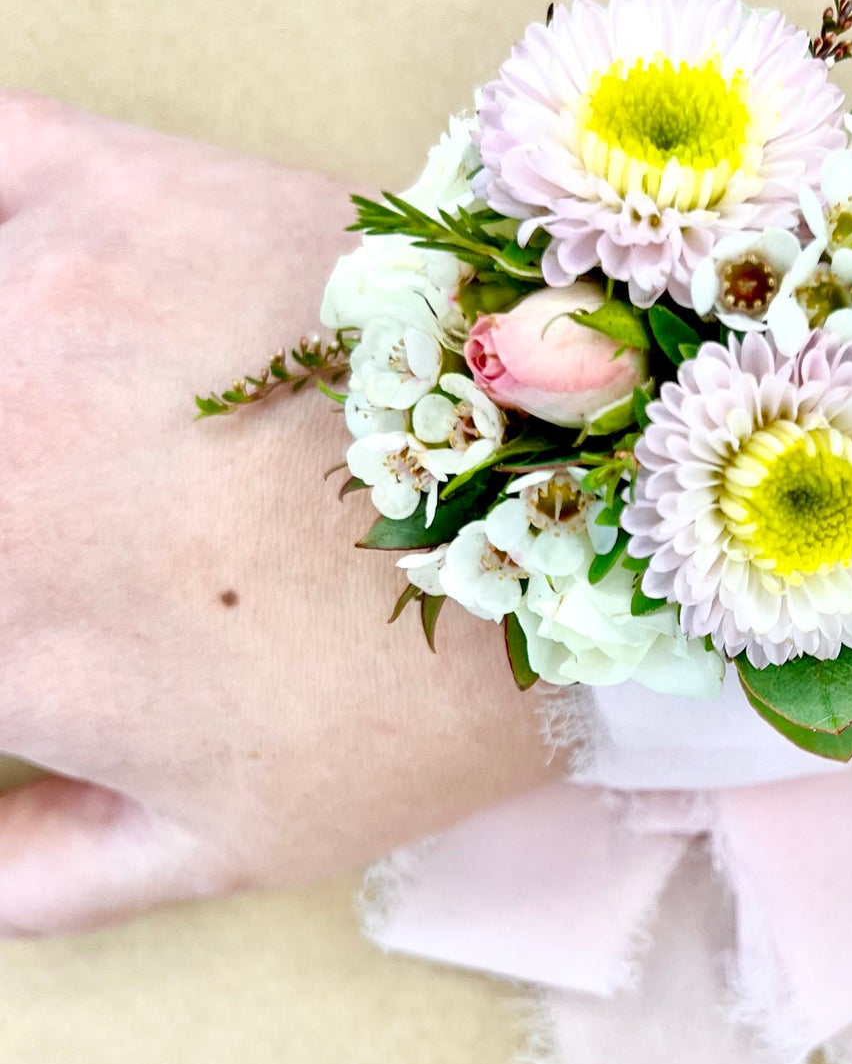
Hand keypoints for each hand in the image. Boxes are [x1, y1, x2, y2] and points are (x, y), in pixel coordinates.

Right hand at [0, 93, 553, 935]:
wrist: (581, 519)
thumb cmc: (424, 695)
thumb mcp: (233, 843)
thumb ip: (43, 874)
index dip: (0, 610)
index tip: (34, 593)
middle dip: (4, 490)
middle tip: (58, 506)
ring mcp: (47, 299)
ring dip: (8, 358)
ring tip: (73, 413)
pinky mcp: (136, 189)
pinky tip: (48, 270)